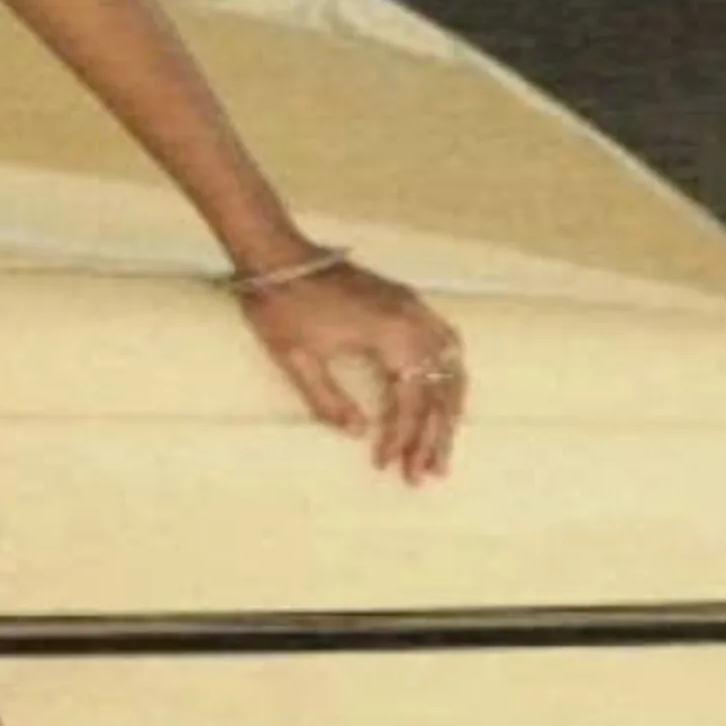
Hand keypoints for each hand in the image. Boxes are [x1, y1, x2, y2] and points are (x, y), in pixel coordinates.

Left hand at [236, 259, 465, 485]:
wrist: (274, 252)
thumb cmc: (280, 305)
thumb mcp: (297, 359)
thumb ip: (328, 401)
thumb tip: (358, 433)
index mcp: (389, 333)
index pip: (410, 400)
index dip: (401, 437)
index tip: (386, 464)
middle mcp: (412, 318)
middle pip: (442, 387)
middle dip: (436, 434)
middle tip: (427, 474)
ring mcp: (413, 306)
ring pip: (451, 366)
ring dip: (448, 408)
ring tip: (441, 447)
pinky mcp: (406, 300)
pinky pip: (445, 343)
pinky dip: (448, 375)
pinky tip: (443, 397)